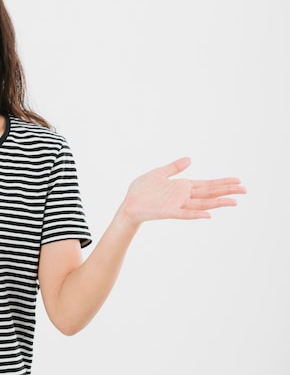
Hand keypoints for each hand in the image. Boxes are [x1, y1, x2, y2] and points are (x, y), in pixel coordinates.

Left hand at [120, 157, 246, 225]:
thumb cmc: (141, 191)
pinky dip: (196, 215)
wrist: (128, 204)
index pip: (207, 184)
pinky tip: (209, 215)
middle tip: (245, 189)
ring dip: (218, 203)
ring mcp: (177, 205)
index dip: (222, 182)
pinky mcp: (168, 212)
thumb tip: (190, 159)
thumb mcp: (158, 173)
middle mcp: (183, 196)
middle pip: (209, 194)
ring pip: (202, 204)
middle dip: (226, 191)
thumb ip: (174, 167)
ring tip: (234, 202)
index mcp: (182, 187)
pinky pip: (184, 214)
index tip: (238, 180)